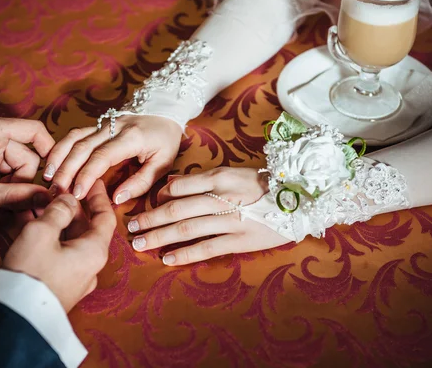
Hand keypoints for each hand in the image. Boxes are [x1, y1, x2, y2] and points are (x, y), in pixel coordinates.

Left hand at [0, 116, 54, 211]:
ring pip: (15, 171)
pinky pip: (3, 174)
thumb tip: (46, 200)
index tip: (53, 177)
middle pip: (27, 159)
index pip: (35, 132)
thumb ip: (16, 197)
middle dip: (21, 185)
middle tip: (14, 209)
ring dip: (9, 192)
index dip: (50, 152)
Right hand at [3, 180, 116, 311]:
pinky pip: (55, 253)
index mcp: (94, 251)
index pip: (105, 217)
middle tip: (57, 188)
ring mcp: (73, 277)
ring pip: (67, 239)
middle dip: (70, 206)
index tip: (93, 180)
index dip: (99, 196)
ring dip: (55, 219)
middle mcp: (88, 265)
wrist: (11, 318)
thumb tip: (68, 200)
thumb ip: (58, 211)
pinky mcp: (56, 284)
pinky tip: (28, 221)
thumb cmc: (30, 273)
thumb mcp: (42, 232)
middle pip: (85, 228)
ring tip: (38, 201)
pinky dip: (46, 235)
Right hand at [43, 115, 181, 203]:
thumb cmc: (165, 140)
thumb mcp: (163, 163)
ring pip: (74, 137)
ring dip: (59, 157)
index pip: (101, 156)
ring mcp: (104, 123)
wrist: (166, 111)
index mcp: (131, 138)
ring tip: (48, 177)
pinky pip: (76, 134)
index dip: (86, 175)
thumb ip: (140, 182)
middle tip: (56, 191)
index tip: (76, 194)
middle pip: (82, 147)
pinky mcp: (98, 124)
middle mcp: (114, 127)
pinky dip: (61, 147)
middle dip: (66, 170)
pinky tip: (52, 162)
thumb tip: (116, 199)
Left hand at [127, 167, 289, 265]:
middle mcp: (222, 198)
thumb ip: (201, 179)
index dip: (158, 196)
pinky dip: (185, 254)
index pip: (180, 186)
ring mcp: (231, 221)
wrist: (300, 202)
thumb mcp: (233, 173)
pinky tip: (167, 259)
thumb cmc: (263, 185)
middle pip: (177, 209)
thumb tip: (170, 183)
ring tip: (140, 243)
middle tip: (130, 227)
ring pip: (187, 230)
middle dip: (149, 218)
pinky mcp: (240, 241)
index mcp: (221, 177)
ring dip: (159, 237)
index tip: (144, 204)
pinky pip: (207, 248)